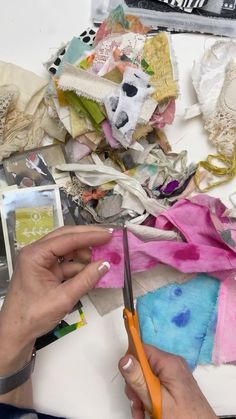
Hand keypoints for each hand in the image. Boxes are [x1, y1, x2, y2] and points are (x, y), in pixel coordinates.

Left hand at [0, 225, 111, 373]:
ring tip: (103, 258)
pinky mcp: (46, 272)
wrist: (16, 334)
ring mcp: (41, 262)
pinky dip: (80, 266)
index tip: (109, 234)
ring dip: (85, 254)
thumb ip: (86, 280)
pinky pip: (67, 263)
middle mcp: (36, 253)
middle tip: (109, 237)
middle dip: (88, 239)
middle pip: (66, 238)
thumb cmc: (32, 316)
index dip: (90, 236)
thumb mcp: (63, 298)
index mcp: (35, 255)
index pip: (66, 239)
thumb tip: (105, 265)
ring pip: (68, 250)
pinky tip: (93, 270)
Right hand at [119, 344, 216, 418]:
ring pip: (147, 378)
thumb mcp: (157, 399)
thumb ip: (139, 379)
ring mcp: (174, 374)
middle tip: (137, 403)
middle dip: (136, 385)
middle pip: (143, 366)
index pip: (142, 349)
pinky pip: (155, 385)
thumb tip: (125, 359)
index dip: (131, 362)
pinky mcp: (174, 384)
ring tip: (142, 412)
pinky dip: (149, 398)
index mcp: (169, 363)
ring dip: (141, 396)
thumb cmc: (184, 416)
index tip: (128, 378)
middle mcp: (172, 365)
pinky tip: (148, 411)